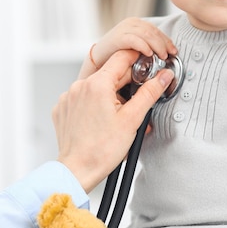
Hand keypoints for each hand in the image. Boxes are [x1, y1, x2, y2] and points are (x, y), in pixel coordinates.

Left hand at [53, 49, 172, 192]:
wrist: (78, 170)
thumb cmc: (102, 151)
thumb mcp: (133, 119)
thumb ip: (150, 93)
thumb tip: (163, 77)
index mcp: (97, 84)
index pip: (122, 57)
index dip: (138, 60)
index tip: (147, 67)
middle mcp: (79, 86)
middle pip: (109, 72)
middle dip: (125, 83)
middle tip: (136, 100)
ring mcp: (68, 97)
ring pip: (95, 85)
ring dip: (109, 93)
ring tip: (117, 115)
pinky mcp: (62, 108)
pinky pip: (82, 97)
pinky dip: (93, 103)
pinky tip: (101, 119)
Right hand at [81, 17, 176, 77]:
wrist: (97, 63)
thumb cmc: (117, 58)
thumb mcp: (137, 50)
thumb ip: (148, 47)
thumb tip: (166, 53)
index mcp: (136, 24)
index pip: (156, 29)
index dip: (166, 40)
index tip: (174, 51)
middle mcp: (130, 24)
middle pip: (152, 30)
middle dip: (163, 43)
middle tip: (168, 54)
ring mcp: (122, 29)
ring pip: (146, 34)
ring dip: (156, 45)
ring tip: (161, 55)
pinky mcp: (116, 38)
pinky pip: (133, 40)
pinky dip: (143, 46)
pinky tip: (149, 53)